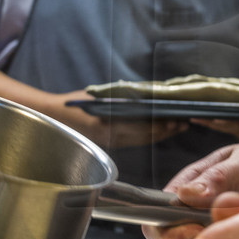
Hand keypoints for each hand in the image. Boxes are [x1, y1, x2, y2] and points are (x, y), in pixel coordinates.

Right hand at [48, 90, 185, 148]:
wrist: (53, 119)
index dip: (163, 124)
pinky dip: (149, 136)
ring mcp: (111, 142)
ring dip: (161, 134)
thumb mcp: (100, 96)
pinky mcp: (110, 144)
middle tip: (184, 122)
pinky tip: (160, 130)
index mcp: (109, 124)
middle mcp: (112, 136)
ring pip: (142, 141)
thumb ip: (122, 96)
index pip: (143, 126)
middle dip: (167, 130)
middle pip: (147, 136)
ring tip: (178, 126)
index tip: (178, 117)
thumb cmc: (75, 104)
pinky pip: (134, 142)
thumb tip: (149, 93)